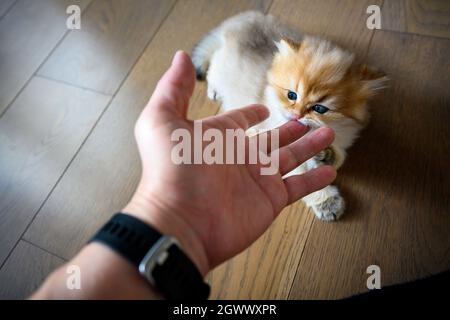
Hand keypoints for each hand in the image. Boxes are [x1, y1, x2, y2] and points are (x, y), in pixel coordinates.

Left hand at [124, 51, 335, 275]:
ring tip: (327, 134)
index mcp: (218, 137)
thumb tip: (181, 58)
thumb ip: (174, 88)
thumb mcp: (162, 120)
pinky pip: (297, 187)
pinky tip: (330, 171)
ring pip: (290, 158)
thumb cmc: (170, 171)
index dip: (251, 114)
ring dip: (309, 147)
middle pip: (271, 139)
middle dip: (289, 129)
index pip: (239, 121)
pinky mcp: (270, 200)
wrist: (180, 221)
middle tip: (306, 120)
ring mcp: (256, 179)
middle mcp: (239, 157)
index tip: (263, 109)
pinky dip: (314, 180)